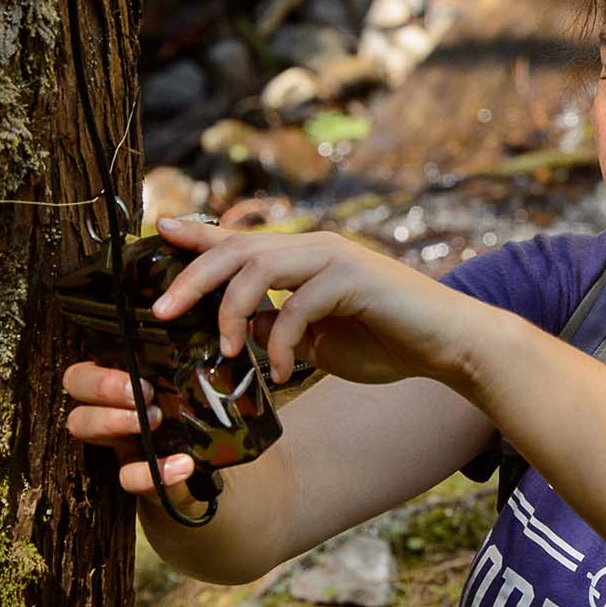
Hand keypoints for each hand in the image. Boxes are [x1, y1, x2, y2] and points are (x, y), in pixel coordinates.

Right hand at [61, 361, 200, 504]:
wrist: (209, 460)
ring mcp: (115, 442)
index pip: (81, 373)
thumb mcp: (188, 380)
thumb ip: (187, 362)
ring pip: (80, 426)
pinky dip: (151, 474)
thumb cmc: (191, 406)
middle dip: (104, 389)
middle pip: (74, 389)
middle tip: (144, 395)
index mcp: (116, 381)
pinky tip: (182, 465)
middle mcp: (105, 409)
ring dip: (114, 421)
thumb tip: (207, 341)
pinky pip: (126, 478)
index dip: (100, 376)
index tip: (142, 380)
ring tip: (155, 421)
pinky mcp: (133, 475)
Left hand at [148, 218, 486, 390]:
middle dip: (193, 278)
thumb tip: (244, 332)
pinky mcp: (354, 278)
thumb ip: (281, 330)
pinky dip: (285, 341)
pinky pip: (299, 304)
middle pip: (236, 247)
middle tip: (163, 312)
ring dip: (232, 309)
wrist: (447, 345)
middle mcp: (314, 248)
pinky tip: (287, 373)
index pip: (238, 241)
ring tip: (227, 349)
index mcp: (302, 259)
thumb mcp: (319, 341)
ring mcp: (334, 258)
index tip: (158, 233)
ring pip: (260, 265)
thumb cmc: (387, 342)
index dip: (196, 236)